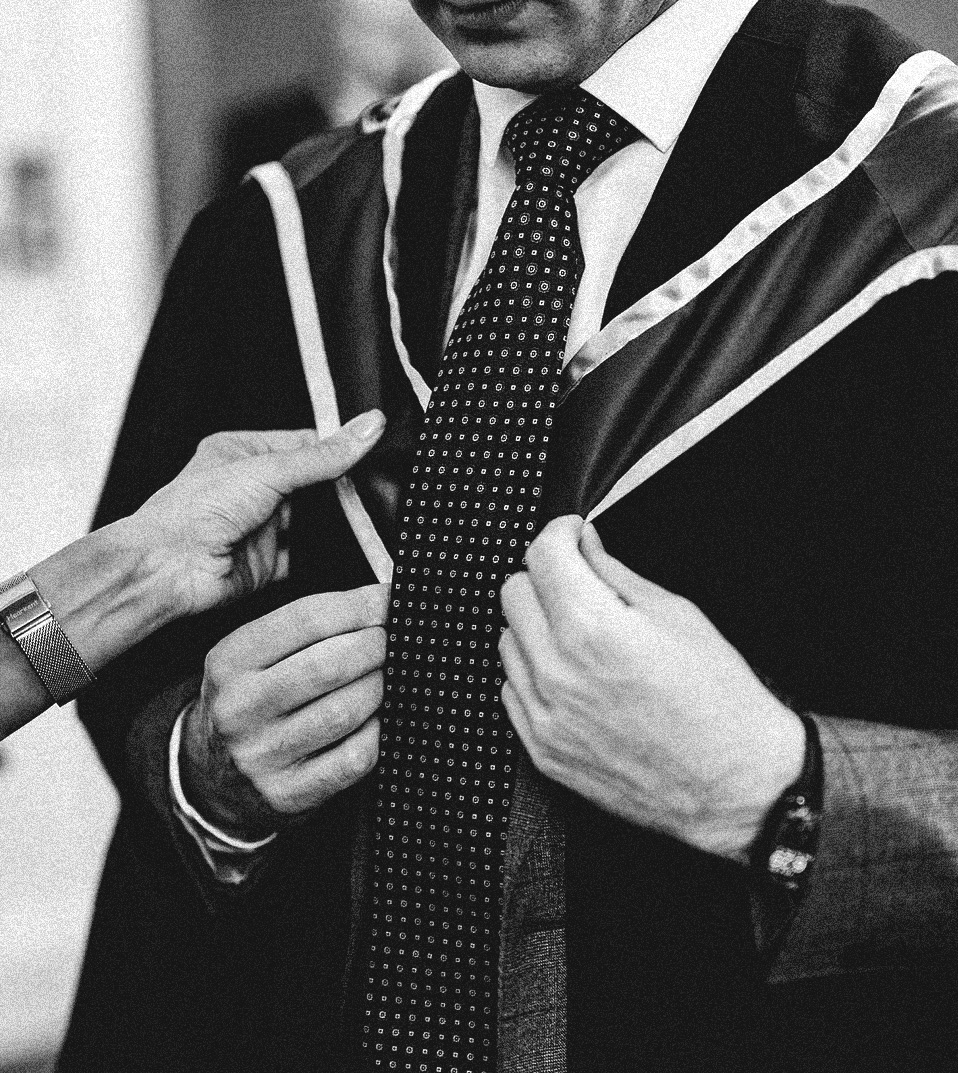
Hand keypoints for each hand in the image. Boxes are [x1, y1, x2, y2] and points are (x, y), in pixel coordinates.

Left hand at [120, 410, 384, 617]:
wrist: (168, 569)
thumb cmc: (194, 510)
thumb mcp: (268, 470)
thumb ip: (323, 456)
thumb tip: (367, 427)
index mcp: (243, 453)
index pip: (304, 444)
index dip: (337, 448)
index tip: (374, 449)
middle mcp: (252, 489)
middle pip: (312, 485)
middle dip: (341, 490)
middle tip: (378, 488)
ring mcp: (261, 527)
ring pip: (313, 522)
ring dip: (334, 523)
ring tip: (369, 518)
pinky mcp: (268, 563)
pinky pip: (307, 556)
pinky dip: (325, 554)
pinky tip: (347, 549)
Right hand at [179, 584, 387, 837]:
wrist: (210, 779)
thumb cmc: (250, 703)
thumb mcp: (251, 657)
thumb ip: (303, 629)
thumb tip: (377, 604)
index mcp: (231, 660)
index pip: (307, 619)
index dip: (360, 605)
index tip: (391, 599)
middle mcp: (240, 707)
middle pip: (329, 665)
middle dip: (377, 646)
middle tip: (398, 639)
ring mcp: (262, 754)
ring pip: (344, 711)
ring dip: (382, 687)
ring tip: (392, 676)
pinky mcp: (288, 793)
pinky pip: (354, 758)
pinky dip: (380, 733)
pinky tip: (383, 718)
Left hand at [499, 516, 804, 859]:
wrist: (735, 784)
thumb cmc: (719, 700)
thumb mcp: (678, 615)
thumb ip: (616, 574)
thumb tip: (584, 545)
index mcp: (593, 628)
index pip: (541, 555)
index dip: (559, 534)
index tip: (572, 536)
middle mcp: (557, 671)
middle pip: (513, 592)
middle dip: (545, 577)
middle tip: (579, 584)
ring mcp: (544, 714)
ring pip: (507, 640)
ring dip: (536, 627)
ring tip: (582, 637)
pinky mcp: (542, 749)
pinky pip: (512, 689)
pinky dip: (535, 673)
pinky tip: (574, 676)